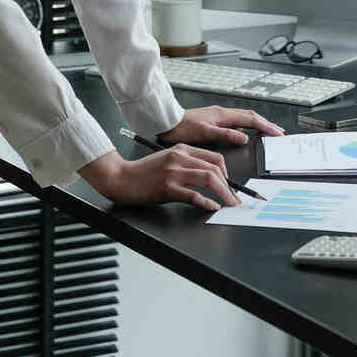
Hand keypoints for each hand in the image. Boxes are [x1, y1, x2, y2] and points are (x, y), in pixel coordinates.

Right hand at [77, 146, 241, 211]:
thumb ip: (187, 164)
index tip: (232, 187)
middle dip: (230, 185)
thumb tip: (210, 178)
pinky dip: (206, 202)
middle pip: (215, 168)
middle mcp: (180, 157)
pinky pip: (193, 194)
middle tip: (235, 199)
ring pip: (208, 178)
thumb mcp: (168, 160)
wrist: (121, 177)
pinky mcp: (167, 188)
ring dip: (224, 193)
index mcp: (182, 149)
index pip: (215, 157)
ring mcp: (174, 172)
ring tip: (229, 204)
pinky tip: (211, 207)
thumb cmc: (144, 172)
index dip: (228, 174)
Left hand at [158, 105, 285, 147]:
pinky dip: (247, 126)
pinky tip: (247, 132)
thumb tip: (244, 138)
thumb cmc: (182, 127)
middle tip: (278, 132)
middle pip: (250, 117)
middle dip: (265, 124)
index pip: (250, 119)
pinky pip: (236, 122)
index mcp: (222, 115)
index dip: (265, 126)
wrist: (167, 122)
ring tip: (267, 131)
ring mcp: (219, 116)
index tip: (276, 132)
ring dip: (257, 124)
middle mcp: (222, 113)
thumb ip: (225, 134)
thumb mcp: (205, 132)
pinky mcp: (214, 121)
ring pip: (244, 118)